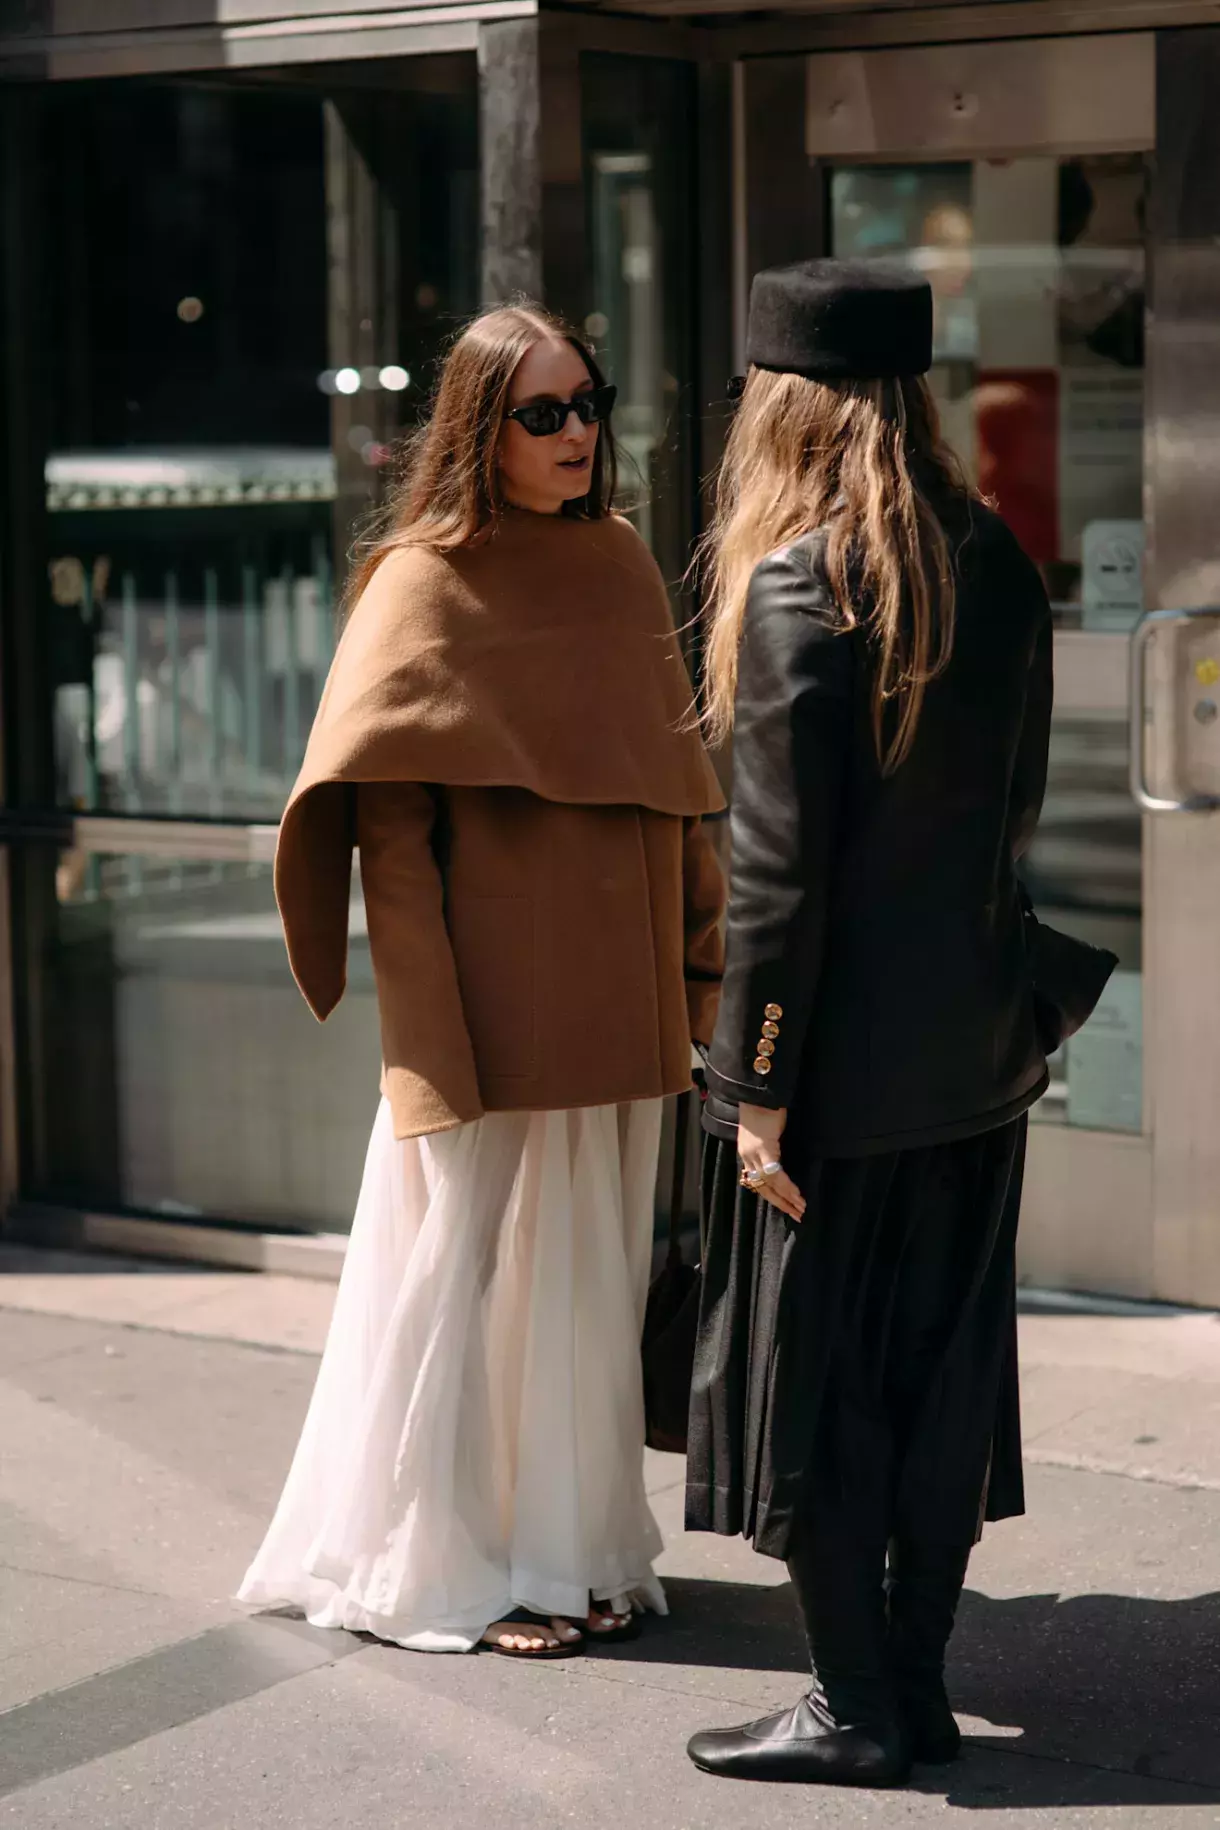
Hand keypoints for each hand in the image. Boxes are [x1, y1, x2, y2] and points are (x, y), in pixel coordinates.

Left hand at [737, 1104, 805, 1221]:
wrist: (759, 1091)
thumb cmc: (766, 1107)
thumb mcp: (768, 1132)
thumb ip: (772, 1148)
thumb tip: (785, 1161)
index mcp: (746, 1153)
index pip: (758, 1182)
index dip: (774, 1196)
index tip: (788, 1207)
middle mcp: (746, 1156)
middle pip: (762, 1188)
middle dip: (781, 1203)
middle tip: (797, 1215)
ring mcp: (753, 1153)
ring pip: (769, 1184)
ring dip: (787, 1198)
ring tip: (801, 1207)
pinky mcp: (763, 1148)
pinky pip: (775, 1173)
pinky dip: (786, 1185)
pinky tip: (796, 1194)